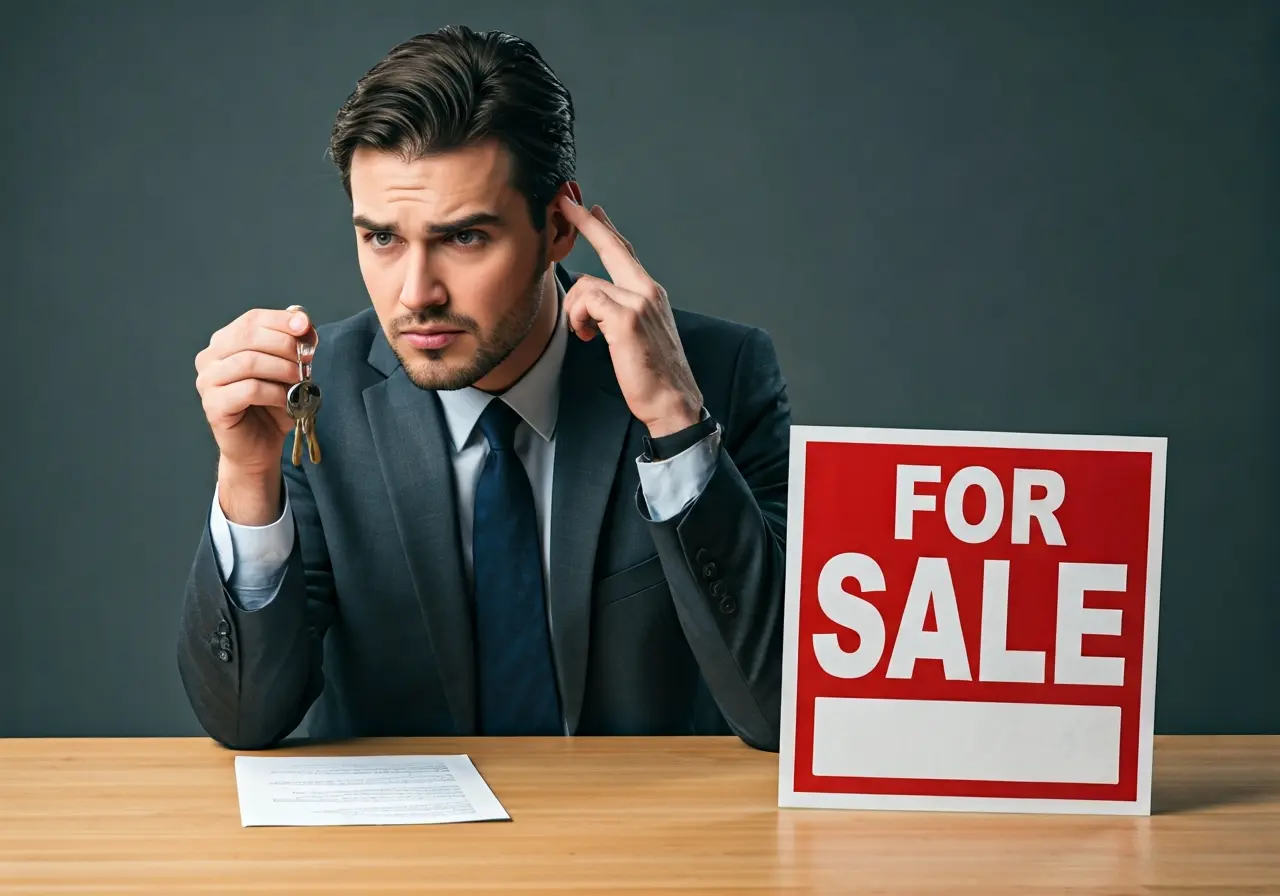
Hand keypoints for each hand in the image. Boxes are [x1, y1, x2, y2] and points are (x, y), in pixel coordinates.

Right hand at [195, 308, 313, 478]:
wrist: (260, 445)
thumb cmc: (273, 404)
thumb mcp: (288, 369)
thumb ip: (293, 345)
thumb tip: (303, 323)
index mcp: (225, 341)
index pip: (252, 319)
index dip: (281, 320)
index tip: (306, 326)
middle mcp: (210, 357)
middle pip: (248, 336)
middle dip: (284, 345)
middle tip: (306, 360)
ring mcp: (207, 381)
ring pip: (248, 362)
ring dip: (281, 369)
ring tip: (299, 380)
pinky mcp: (213, 405)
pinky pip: (248, 390)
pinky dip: (274, 392)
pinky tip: (286, 400)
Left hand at [558, 197, 702, 437]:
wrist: (672, 401)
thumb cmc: (653, 375)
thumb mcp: (638, 335)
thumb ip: (619, 312)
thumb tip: (592, 302)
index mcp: (651, 293)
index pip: (625, 252)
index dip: (605, 229)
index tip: (589, 209)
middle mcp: (648, 291)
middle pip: (612, 247)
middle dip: (586, 222)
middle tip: (566, 203)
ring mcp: (639, 303)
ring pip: (588, 284)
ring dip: (576, 310)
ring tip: (584, 334)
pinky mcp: (627, 319)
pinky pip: (587, 302)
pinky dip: (578, 318)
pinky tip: (585, 337)